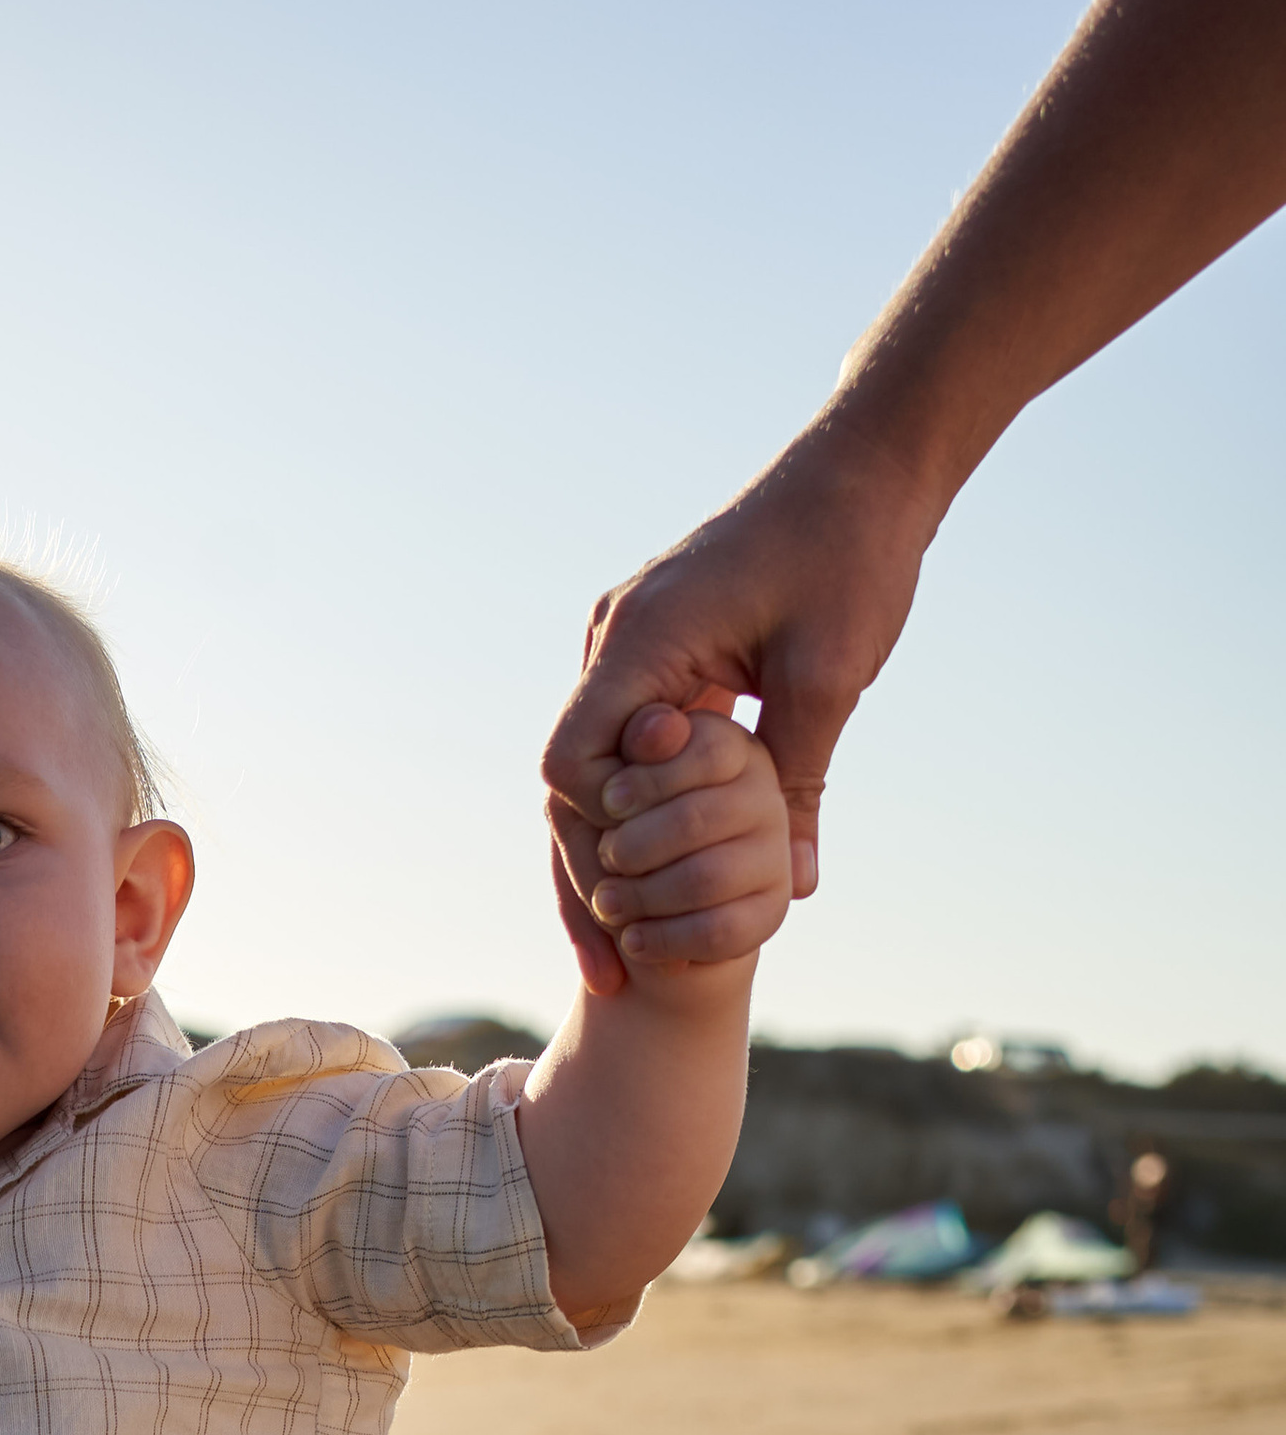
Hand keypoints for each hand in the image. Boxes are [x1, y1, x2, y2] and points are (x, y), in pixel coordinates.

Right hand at [542, 419, 938, 993]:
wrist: (868, 468)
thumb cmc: (853, 556)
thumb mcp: (830, 681)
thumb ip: (797, 787)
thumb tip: (796, 891)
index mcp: (641, 637)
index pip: (570, 763)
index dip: (598, 837)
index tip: (645, 891)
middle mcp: (614, 637)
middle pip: (567, 782)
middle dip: (589, 874)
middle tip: (614, 966)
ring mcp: (628, 641)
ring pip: (589, 772)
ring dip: (607, 854)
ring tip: (626, 945)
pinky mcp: (655, 648)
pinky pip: (624, 744)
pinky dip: (637, 810)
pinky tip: (657, 875)